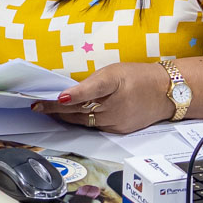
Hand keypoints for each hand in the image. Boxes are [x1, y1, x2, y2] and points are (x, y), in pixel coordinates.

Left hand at [31, 61, 172, 133]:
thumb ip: (91, 83)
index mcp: (111, 86)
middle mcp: (113, 108)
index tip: (52, 99)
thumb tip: (69, 93)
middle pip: (79, 111)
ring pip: (85, 121)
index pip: (86, 93)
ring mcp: (116, 122)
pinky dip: (82, 122)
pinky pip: (96, 127)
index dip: (70, 96)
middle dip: (56, 109)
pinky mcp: (119, 130)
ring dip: (66, 117)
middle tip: (37, 106)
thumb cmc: (137, 77)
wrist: (165, 93)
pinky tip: (70, 117)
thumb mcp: (114, 72)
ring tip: (47, 111)